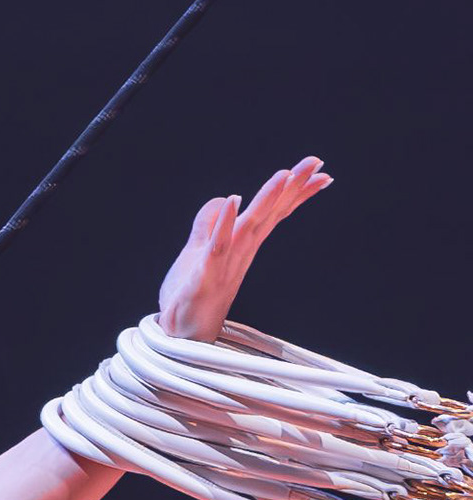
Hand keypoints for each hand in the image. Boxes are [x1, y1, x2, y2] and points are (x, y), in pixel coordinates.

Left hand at [157, 157, 331, 342]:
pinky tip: (233, 201)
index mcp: (242, 245)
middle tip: (316, 163)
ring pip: (249, 227)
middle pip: (268, 214)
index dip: (295, 192)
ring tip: (284, 175)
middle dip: (292, 188)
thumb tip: (227, 198)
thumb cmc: (191, 297)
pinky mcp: (204, 278)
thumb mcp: (199, 251)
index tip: (320, 172)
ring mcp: (223, 265)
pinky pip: (216, 248)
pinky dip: (225, 225)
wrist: (178, 336)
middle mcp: (239, 253)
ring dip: (266, 200)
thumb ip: (210, 223)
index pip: (273, 213)